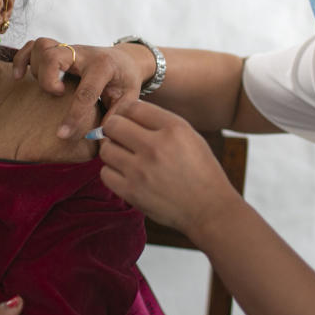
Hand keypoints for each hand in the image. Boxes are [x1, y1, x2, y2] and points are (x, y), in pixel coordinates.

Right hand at [12, 38, 150, 139]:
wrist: (125, 59)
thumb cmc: (125, 80)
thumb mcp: (129, 99)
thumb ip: (116, 116)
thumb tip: (100, 137)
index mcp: (103, 66)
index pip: (85, 92)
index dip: (73, 116)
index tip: (63, 135)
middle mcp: (83, 53)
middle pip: (54, 56)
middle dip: (48, 79)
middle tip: (59, 95)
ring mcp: (69, 49)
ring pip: (42, 48)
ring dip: (38, 68)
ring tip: (49, 86)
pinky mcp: (58, 50)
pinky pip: (33, 45)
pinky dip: (22, 59)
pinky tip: (20, 76)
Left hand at [98, 100, 240, 236]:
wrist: (209, 208)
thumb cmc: (200, 170)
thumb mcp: (190, 136)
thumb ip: (161, 122)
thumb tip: (127, 113)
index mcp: (173, 129)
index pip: (133, 107)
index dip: (127, 111)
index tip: (128, 120)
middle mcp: (155, 146)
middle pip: (113, 125)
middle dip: (114, 129)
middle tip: (121, 137)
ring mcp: (141, 171)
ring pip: (106, 149)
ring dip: (113, 151)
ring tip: (125, 157)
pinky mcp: (132, 192)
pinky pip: (105, 173)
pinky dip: (112, 172)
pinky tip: (125, 174)